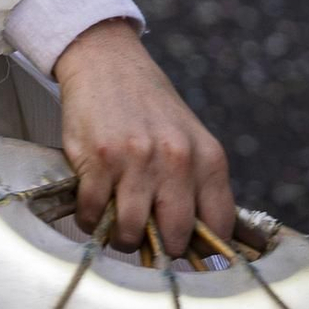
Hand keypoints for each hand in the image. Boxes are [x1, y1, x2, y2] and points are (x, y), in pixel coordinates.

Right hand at [54, 19, 233, 256]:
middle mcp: (175, 160)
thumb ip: (199, 184)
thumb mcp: (189, 137)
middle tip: (147, 235)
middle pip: (175, 239)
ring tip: (116, 222)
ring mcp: (134, 160)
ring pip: (130, 233)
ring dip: (121, 237)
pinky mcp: (97, 158)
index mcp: (207, 157)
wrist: (106, 60)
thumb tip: (199, 244)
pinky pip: (93, 213)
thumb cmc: (148, 103)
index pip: (218, 229)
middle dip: (159, 246)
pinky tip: (93, 204)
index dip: (201, 248)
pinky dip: (90, 218)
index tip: (186, 248)